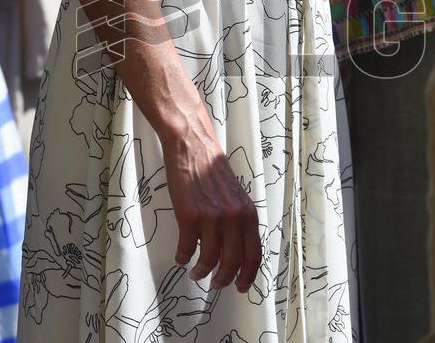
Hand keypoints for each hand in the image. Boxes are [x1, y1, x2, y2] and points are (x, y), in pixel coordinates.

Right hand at [161, 117, 261, 292]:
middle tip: (216, 284)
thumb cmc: (212, 170)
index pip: (253, 254)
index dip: (248, 276)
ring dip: (201, 271)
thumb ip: (239, 221)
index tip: (240, 287)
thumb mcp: (236, 196)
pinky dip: (183, 257)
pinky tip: (181, 257)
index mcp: (248, 213)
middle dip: (223, 279)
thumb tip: (235, 249)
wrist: (192, 147)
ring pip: (209, 259)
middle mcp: (233, 217)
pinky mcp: (189, 215)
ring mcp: (211, 217)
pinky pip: (187, 247)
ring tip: (196, 273)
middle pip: (232, 262)